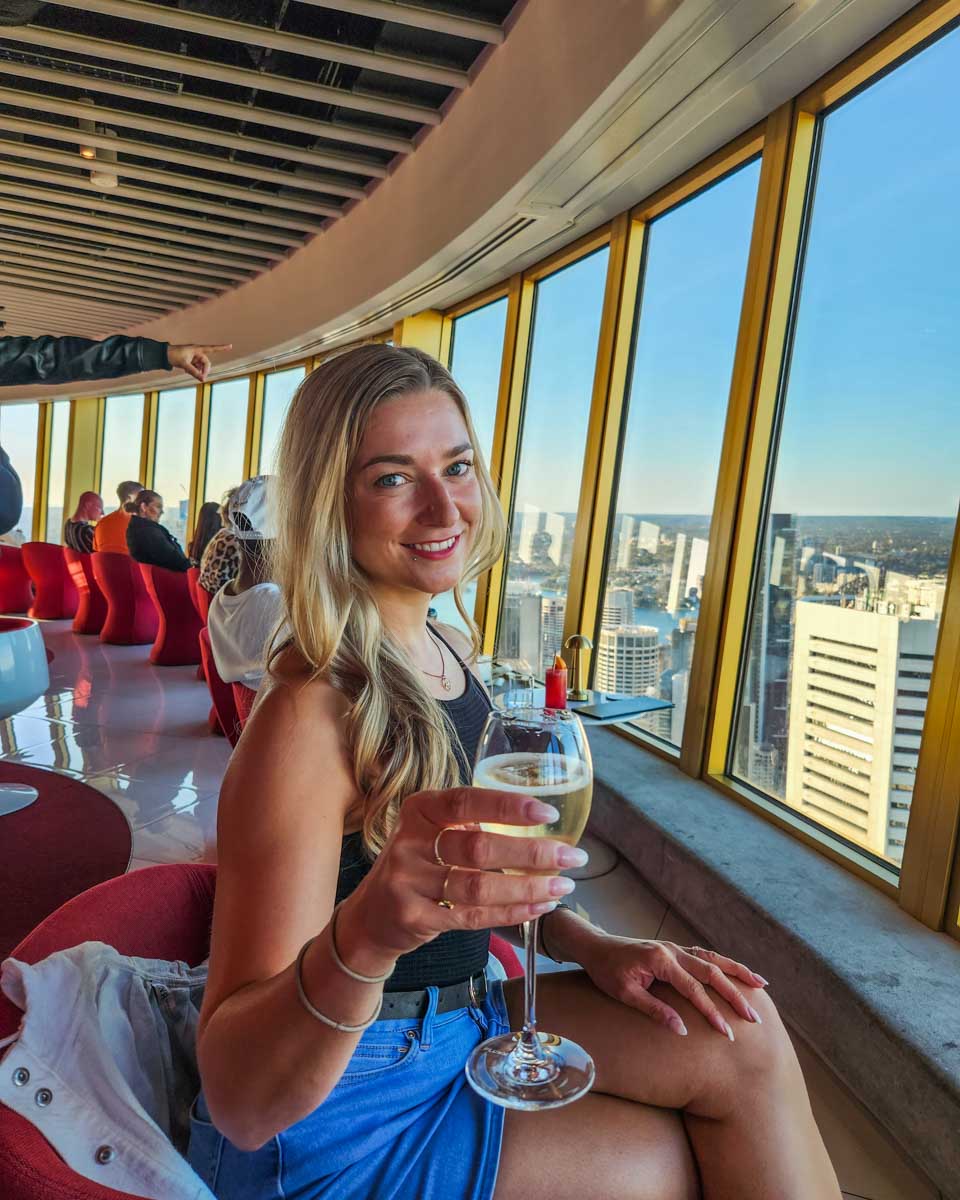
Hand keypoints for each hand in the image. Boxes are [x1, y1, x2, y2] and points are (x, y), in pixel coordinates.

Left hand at [167, 342, 231, 381]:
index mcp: (197, 349)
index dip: (222, 348)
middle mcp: (197, 352)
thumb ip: (194, 372)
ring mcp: (194, 357)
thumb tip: (202, 379)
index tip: (230, 346)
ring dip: (197, 371)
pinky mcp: (190, 360)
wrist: (163, 355)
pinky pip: (196, 367)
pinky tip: (186, 370)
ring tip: (188, 371)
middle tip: (201, 378)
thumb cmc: (173, 355)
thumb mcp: (184, 364)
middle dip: (204, 370)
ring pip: (201, 366)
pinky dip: (193, 371)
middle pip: (206, 363)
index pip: (212, 348)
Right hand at [337, 787, 581, 973]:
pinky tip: (538, 908)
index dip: (509, 807)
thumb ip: (470, 824)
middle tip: (573, 857)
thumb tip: (539, 823)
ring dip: (528, 887)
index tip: (549, 813)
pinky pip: (472, 916)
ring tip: (562, 886)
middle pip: (479, 847)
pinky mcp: (414, 917)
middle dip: (532, 853)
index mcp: (420, 810)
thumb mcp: (432, 832)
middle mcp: (410, 842)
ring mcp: (409, 882)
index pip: (467, 801)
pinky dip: (511, 913)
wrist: (371, 916)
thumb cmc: (417, 865)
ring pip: (479, 887)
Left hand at [576, 933, 767, 1039]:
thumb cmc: (606, 971)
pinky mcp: (675, 950)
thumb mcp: (625, 993)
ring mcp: (675, 948)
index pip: (692, 989)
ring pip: (713, 959)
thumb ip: (654, 1009)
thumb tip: (682, 1030)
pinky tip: (738, 973)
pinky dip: (724, 963)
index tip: (726, 1031)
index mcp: (660, 960)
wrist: (595, 947)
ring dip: (737, 972)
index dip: (710, 1011)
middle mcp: (672, 950)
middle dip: (733, 994)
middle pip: (710, 972)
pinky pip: (704, 956)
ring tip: (761, 985)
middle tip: (753, 1017)